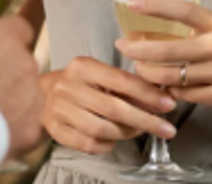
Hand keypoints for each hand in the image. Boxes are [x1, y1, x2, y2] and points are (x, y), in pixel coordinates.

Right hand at [0, 4, 43, 158]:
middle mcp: (26, 63)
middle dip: (6, 71)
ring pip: (27, 93)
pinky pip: (30, 123)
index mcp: (6, 37)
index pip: (20, 29)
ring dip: (12, 99)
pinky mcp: (33, 128)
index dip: (4, 40)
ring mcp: (32, 96)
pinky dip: (16, 126)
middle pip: (23, 62)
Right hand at [42, 55, 177, 154]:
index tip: (169, 105)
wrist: (42, 95)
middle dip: (145, 120)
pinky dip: (108, 144)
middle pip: (114, 108)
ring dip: (127, 133)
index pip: (121, 80)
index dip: (147, 94)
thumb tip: (159, 99)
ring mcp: (59, 110)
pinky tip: (114, 138)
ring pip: (102, 130)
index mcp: (82, 66)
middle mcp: (68, 86)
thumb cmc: (81, 84)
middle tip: (166, 129)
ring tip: (139, 130)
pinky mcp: (56, 130)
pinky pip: (90, 145)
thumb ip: (126, 85)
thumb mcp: (100, 75)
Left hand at [115, 0, 211, 112]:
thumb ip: (194, 29)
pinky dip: (170, 92)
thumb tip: (153, 30)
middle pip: (170, 50)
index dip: (157, 6)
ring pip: (173, 76)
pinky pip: (186, 95)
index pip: (183, 10)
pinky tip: (164, 87)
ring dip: (150, 74)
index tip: (133, 4)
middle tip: (122, 47)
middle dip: (140, 50)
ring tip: (139, 70)